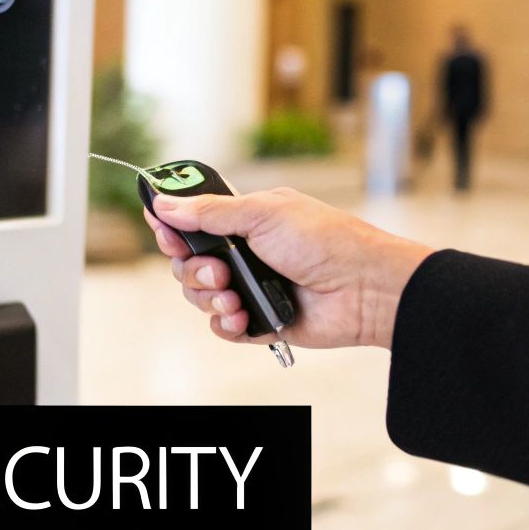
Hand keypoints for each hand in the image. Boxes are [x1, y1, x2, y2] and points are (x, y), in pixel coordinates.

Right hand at [144, 188, 433, 349]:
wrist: (363, 288)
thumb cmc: (325, 241)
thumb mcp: (263, 214)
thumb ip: (210, 212)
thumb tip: (166, 202)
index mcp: (245, 220)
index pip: (193, 223)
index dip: (172, 228)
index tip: (165, 232)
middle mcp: (245, 253)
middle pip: (188, 263)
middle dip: (194, 268)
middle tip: (219, 270)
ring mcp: (251, 287)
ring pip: (200, 296)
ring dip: (209, 297)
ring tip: (235, 295)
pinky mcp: (260, 320)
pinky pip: (223, 327)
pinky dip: (227, 323)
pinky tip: (245, 317)